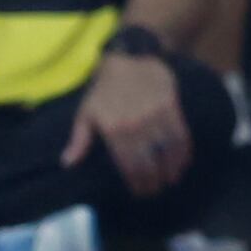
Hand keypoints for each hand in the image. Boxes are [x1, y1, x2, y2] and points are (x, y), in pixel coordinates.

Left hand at [63, 49, 195, 195]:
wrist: (128, 58)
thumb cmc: (104, 89)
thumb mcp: (86, 113)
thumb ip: (79, 140)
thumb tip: (67, 164)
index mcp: (114, 130)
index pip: (129, 166)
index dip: (138, 183)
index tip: (141, 192)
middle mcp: (135, 125)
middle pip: (149, 162)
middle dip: (154, 181)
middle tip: (156, 190)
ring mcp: (155, 115)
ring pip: (167, 151)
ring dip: (171, 169)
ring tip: (170, 180)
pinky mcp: (171, 106)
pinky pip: (180, 134)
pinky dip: (183, 151)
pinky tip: (182, 162)